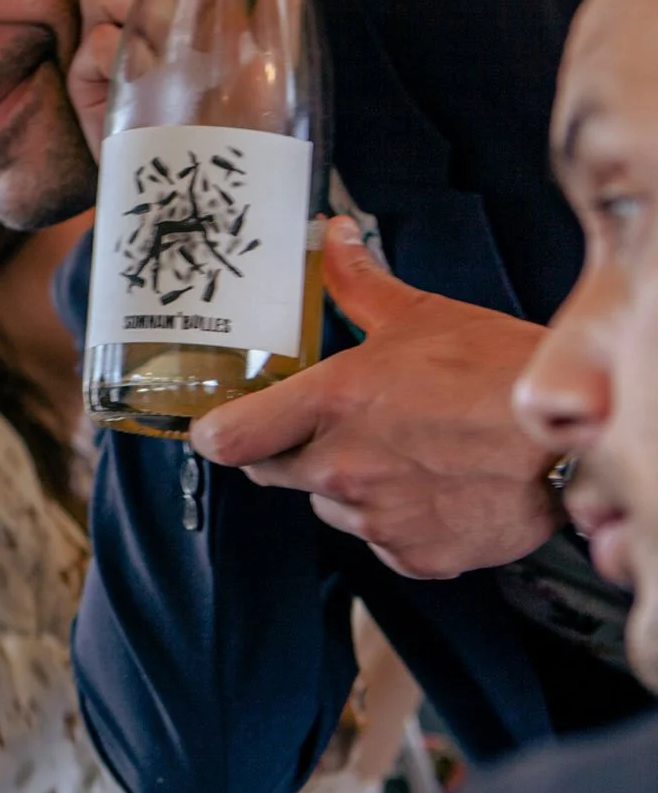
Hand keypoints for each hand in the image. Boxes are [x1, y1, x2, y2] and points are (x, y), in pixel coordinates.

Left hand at [190, 217, 558, 578]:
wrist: (574, 438)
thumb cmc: (500, 372)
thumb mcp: (420, 315)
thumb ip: (358, 283)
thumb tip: (333, 236)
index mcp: (332, 403)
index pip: (228, 438)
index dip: (217, 433)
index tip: (220, 427)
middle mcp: (343, 466)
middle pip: (272, 472)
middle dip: (289, 452)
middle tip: (335, 428)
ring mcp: (377, 517)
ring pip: (329, 506)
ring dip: (348, 485)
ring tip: (402, 454)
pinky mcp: (414, 556)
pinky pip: (381, 540)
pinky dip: (396, 521)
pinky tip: (432, 488)